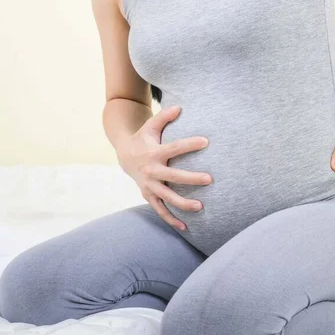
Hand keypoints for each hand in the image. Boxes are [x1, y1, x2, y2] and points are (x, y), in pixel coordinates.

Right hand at [117, 105, 212, 230]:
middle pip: (173, 177)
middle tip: (210, 179)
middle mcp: (151, 171)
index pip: (174, 148)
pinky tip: (186, 227)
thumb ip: (164, 117)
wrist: (124, 156)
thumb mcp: (150, 126)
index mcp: (154, 153)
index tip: (206, 141)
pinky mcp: (148, 196)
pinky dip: (171, 219)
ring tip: (201, 206)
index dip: (190, 144)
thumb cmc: (143, 139)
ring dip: (183, 203)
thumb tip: (180, 106)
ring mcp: (149, 186)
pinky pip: (160, 210)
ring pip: (167, 197)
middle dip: (191, 178)